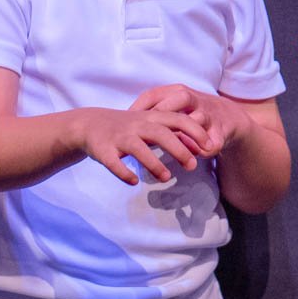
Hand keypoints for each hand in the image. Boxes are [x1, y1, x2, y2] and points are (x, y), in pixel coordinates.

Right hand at [72, 107, 202, 185]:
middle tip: (192, 166)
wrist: (89, 124)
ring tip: (166, 178)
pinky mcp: (103, 150)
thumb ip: (173, 133)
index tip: (208, 146)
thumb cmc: (128, 127)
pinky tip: (133, 181)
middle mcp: (136, 125)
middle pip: (160, 133)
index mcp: (151, 117)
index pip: (177, 119)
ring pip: (138, 148)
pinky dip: (124, 172)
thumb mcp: (151, 125)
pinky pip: (113, 162)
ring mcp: (119, 137)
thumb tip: (201, 148)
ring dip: (153, 163)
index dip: (194, 131)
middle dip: (178, 149)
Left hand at [129, 84, 240, 157]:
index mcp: (177, 92)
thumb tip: (126, 120)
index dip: (139, 107)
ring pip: (196, 121)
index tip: (126, 121)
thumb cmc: (190, 111)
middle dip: (163, 115)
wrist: (227, 116)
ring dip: (184, 136)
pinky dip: (205, 149)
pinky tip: (197, 156)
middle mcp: (194, 100)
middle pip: (179, 100)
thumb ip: (153, 109)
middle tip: (148, 132)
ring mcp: (208, 115)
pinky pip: (213, 140)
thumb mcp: (172, 105)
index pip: (154, 95)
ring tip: (172, 149)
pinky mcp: (221, 131)